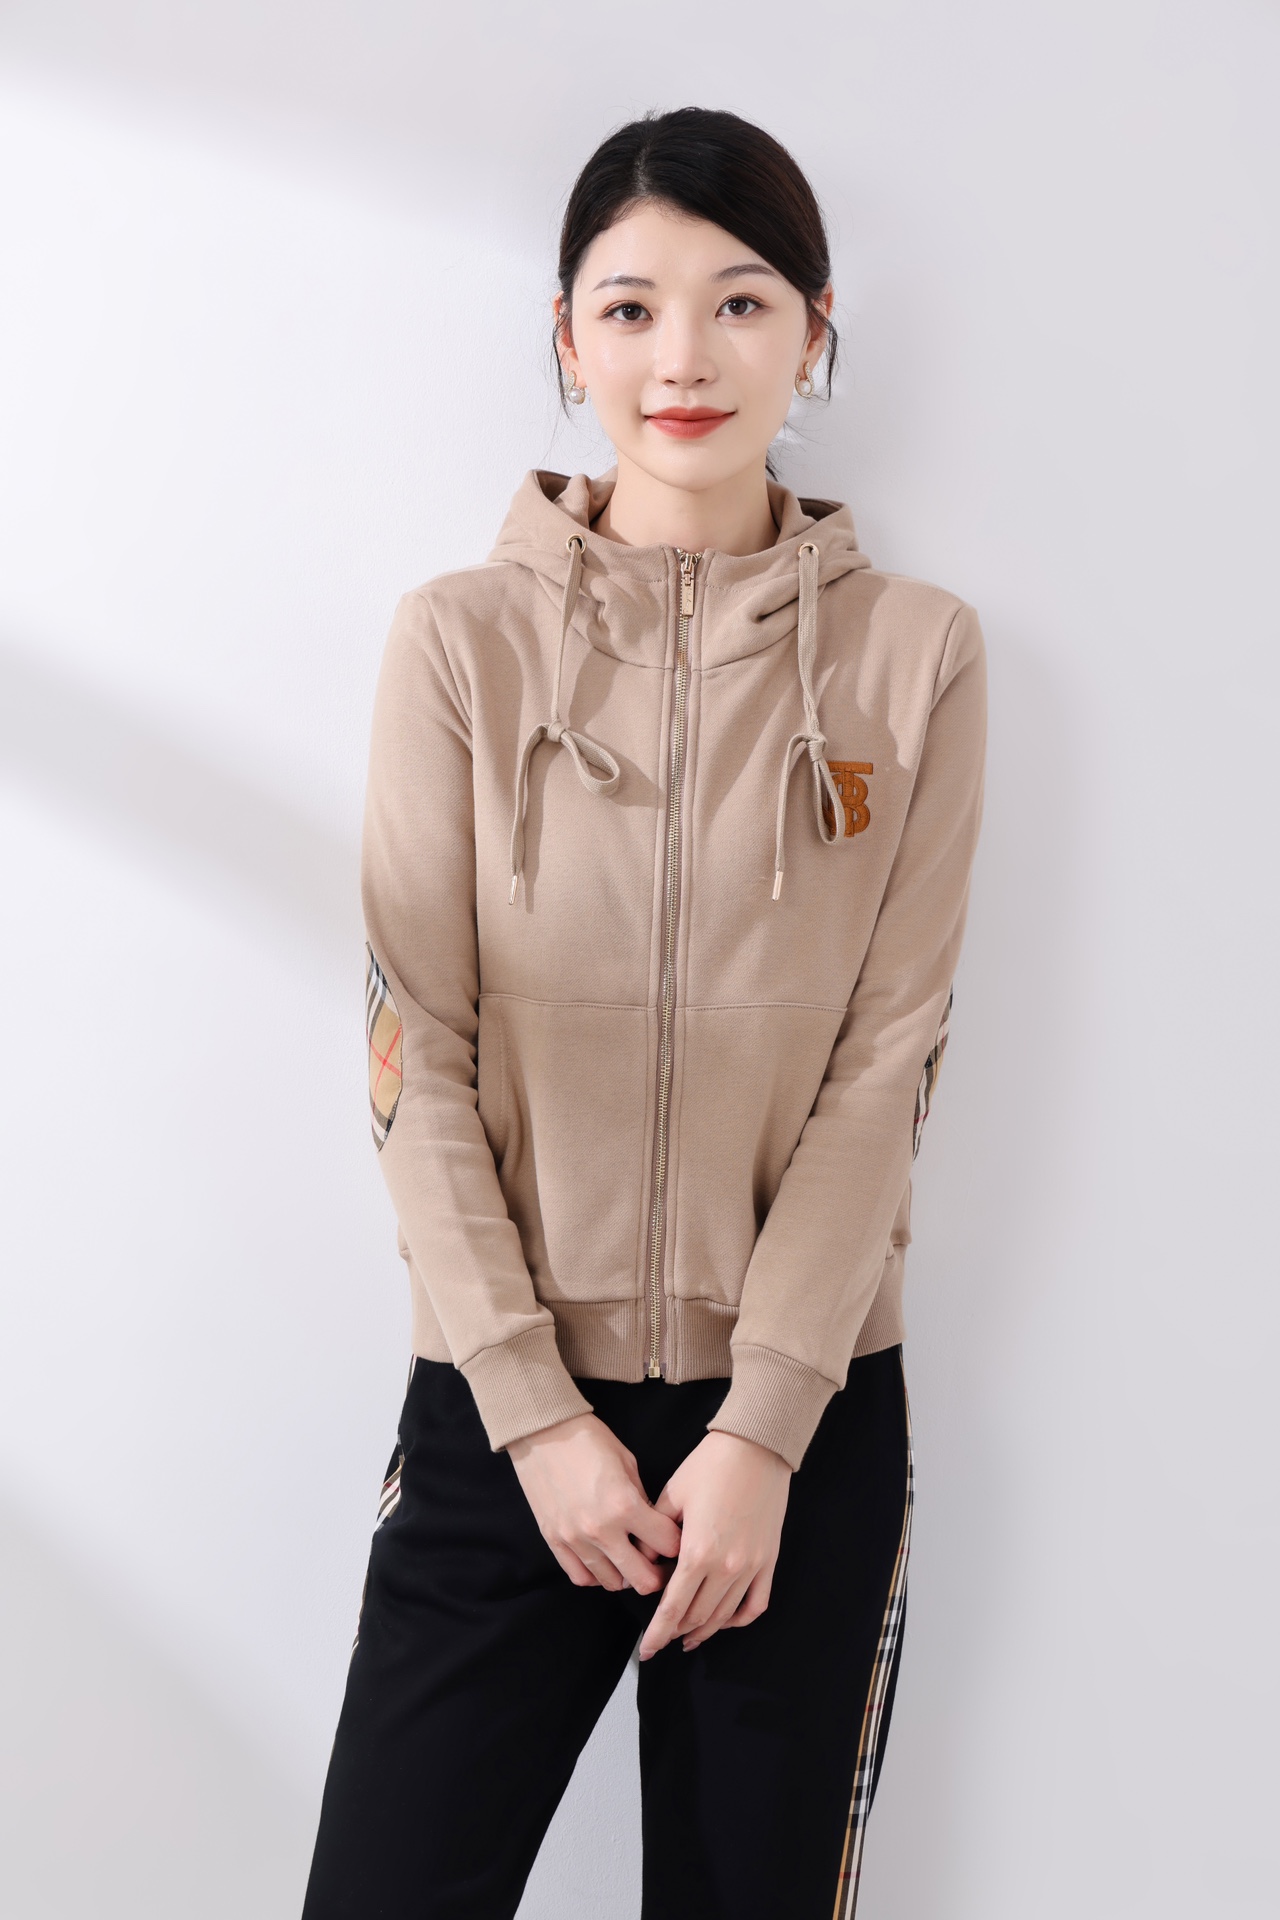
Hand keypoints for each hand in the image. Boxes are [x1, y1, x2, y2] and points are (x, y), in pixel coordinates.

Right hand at [507, 1412, 682, 1594]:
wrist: (542, 1432)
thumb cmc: (588, 1440)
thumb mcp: (627, 1462)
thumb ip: (642, 1499)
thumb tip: (651, 1527)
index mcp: (624, 1505)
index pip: (666, 1545)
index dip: (674, 1543)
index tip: (672, 1540)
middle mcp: (601, 1529)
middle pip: (642, 1579)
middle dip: (656, 1573)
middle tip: (658, 1563)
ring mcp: (575, 1539)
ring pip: (611, 1583)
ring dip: (626, 1576)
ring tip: (629, 1561)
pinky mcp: (554, 1540)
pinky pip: (580, 1576)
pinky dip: (596, 1575)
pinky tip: (603, 1562)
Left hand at [637, 1431, 791, 1658]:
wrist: (756, 1448)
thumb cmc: (710, 1466)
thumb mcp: (672, 1495)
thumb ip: (655, 1535)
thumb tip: (646, 1563)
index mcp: (698, 1552)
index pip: (673, 1608)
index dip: (657, 1633)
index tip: (646, 1651)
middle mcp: (726, 1567)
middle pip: (697, 1617)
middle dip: (675, 1632)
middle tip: (661, 1639)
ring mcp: (751, 1566)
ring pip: (724, 1616)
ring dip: (704, 1630)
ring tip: (687, 1638)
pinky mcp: (768, 1560)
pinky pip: (755, 1604)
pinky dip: (739, 1620)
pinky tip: (724, 1622)